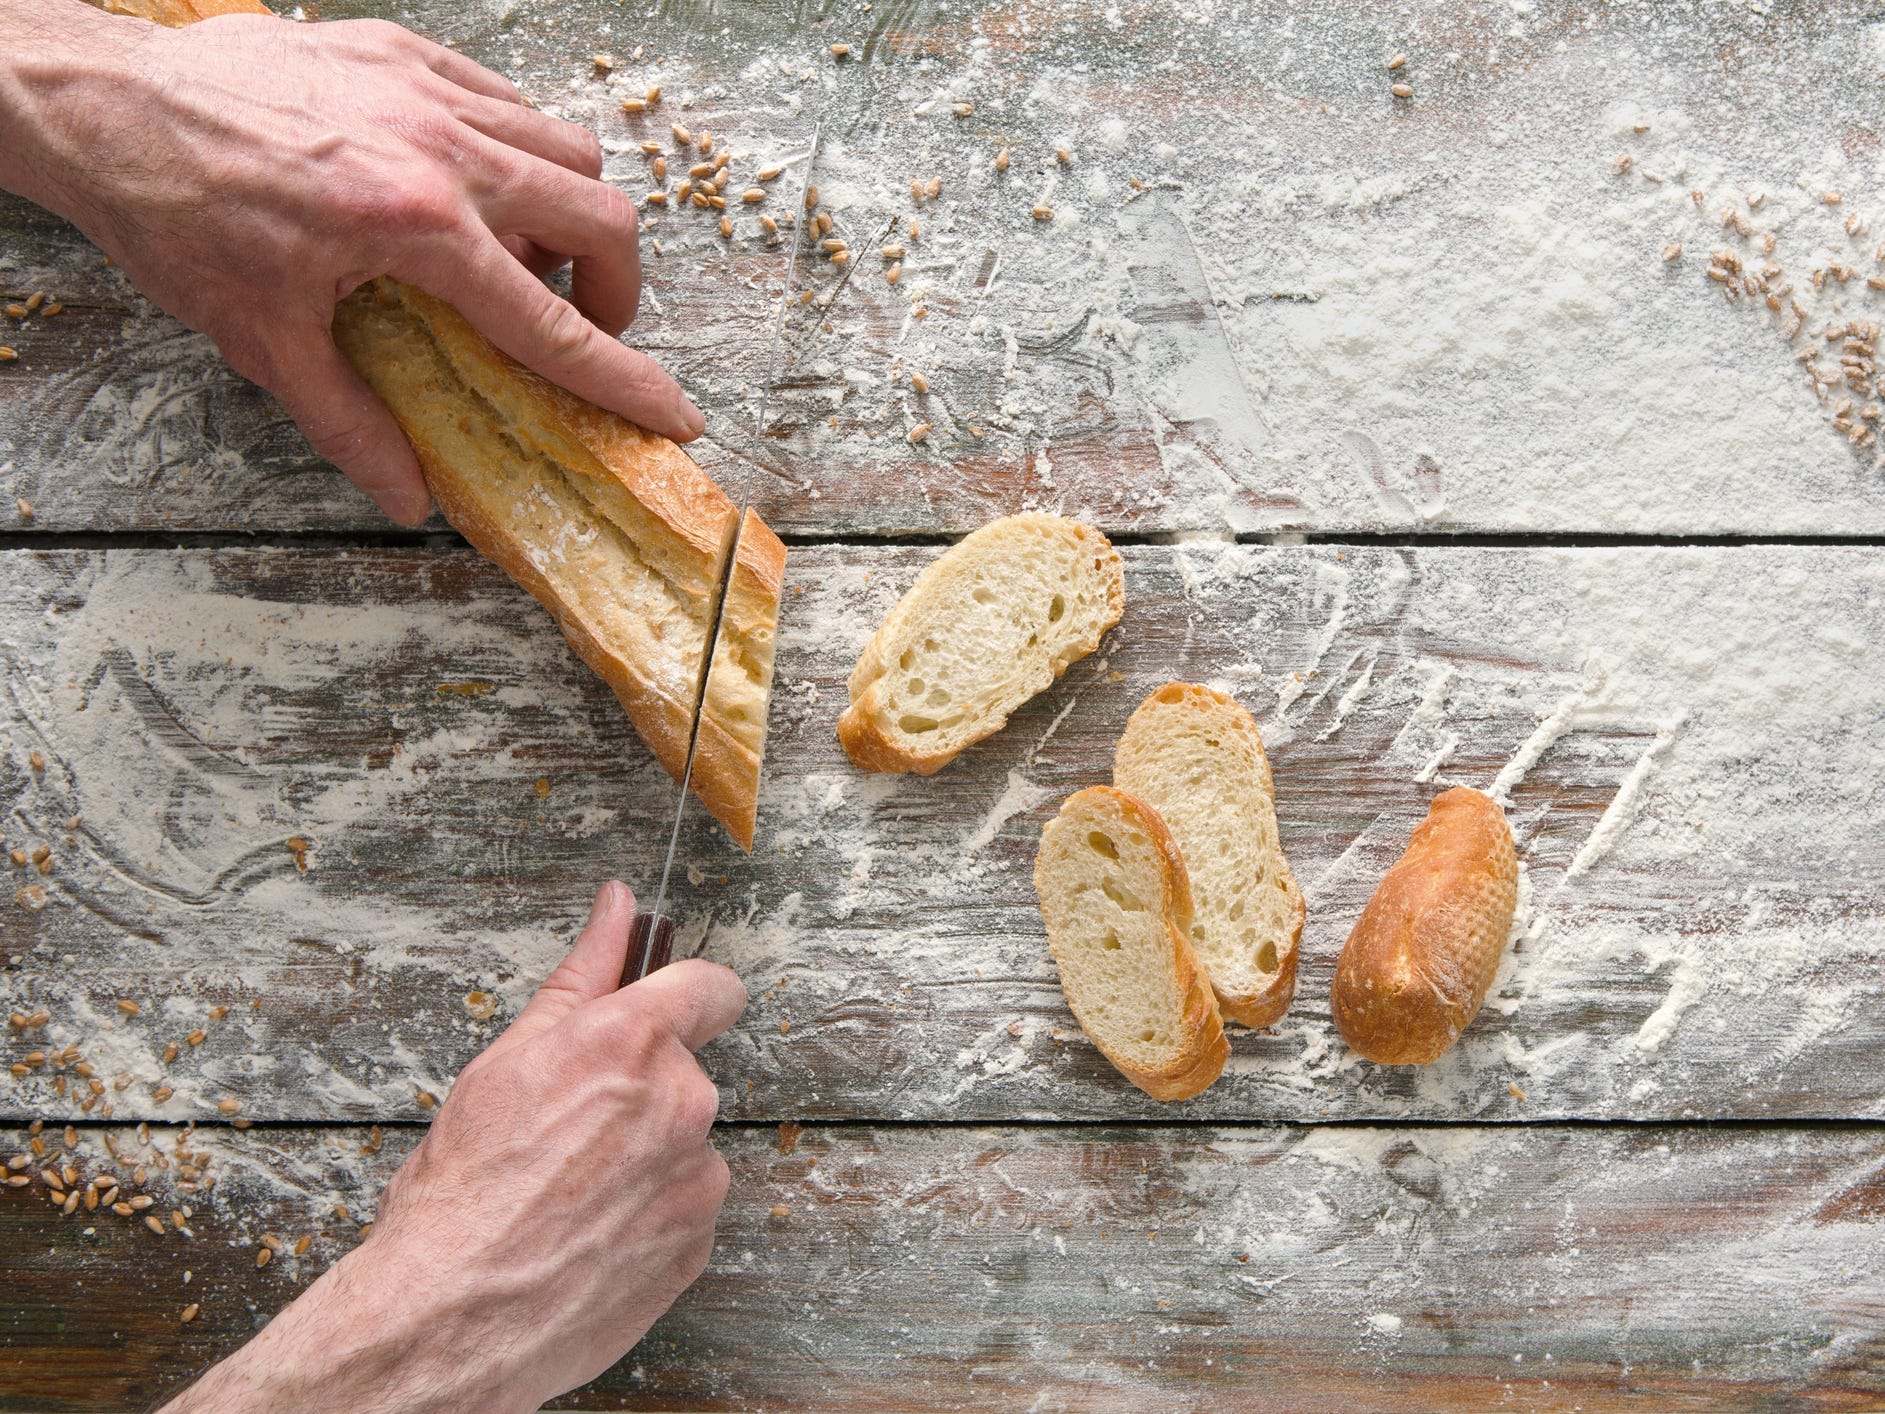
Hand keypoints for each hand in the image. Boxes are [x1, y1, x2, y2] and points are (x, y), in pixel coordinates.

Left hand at [0, 1, 704, 524]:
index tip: (674, 413)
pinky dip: (517, 151)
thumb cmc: (176, 213)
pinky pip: (508, 97)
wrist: (106, 105)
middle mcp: (443, 150)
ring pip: (568, 147)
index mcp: (418, 228)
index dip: (624, 379)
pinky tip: (472, 187)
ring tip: (519, 253)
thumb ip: (351, 421)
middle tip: (579, 321)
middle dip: (615, 285)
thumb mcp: (264, 339)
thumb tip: (407, 493)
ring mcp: (428, 89)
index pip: (553, 324)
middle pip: (601, 215)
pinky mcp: (402, 50)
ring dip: (570, 212)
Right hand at [165, 882, 746, 1412]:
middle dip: (637, 1094)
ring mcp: (696, 1178)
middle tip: (566, 1132)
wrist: (450, 1312)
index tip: (676, 1007)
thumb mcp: (508, 1060)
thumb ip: (582, 974)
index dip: (692, 994)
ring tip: (567, 1195)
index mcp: (632, 1043)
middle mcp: (681, 1102)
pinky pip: (681, 1210)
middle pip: (682, 1075)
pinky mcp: (696, 1242)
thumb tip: (618, 906)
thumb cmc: (462, 1190)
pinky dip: (645, 1217)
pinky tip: (585, 1234)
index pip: (710, 987)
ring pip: (682, 1147)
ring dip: (642, 1160)